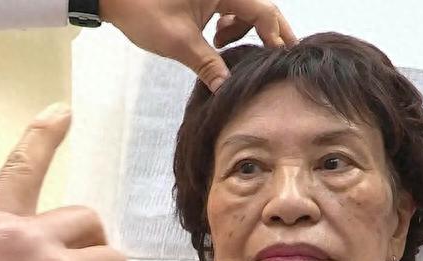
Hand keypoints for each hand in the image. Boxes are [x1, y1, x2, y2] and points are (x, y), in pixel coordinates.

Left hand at [99, 0, 296, 91]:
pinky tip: (214, 40)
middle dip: (270, 32)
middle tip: (281, 55)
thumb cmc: (141, 9)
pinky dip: (228, 27)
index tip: (281, 59)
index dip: (274, 36)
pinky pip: (230, 11)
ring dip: (242, 31)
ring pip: (246, 10)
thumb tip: (226, 88)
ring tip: (221, 47)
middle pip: (261, 9)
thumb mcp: (179, 42)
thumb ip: (208, 65)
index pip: (263, 12)